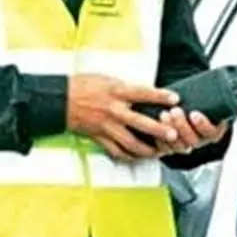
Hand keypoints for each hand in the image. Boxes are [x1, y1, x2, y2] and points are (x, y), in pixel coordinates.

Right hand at [66, 74, 181, 161]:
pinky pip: (116, 151)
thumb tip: (142, 93)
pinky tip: (137, 157)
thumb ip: (124, 88)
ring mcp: (107, 126)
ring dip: (147, 149)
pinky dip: (128, 156)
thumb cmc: (81, 86)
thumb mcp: (106, 79)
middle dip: (159, 130)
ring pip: (131, 142)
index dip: (161, 96)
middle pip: (141, 122)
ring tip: (159, 152)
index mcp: (116, 92)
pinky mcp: (99, 137)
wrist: (60, 100)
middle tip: (173, 134)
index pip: (143, 93)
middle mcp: (114, 110)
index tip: (175, 99)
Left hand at [153, 103, 236, 156]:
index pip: (211, 133)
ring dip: (170, 130)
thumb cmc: (203, 105)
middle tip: (176, 111)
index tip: (195, 113)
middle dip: (183, 126)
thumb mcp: (219, 103)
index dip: (202, 125)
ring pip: (177, 144)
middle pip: (192, 140)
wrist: (185, 105)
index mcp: (212, 133)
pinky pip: (163, 148)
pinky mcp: (168, 145)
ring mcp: (183, 145)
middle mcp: (198, 141)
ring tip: (164, 114)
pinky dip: (159, 139)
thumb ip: (234, 105)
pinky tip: (156, 125)